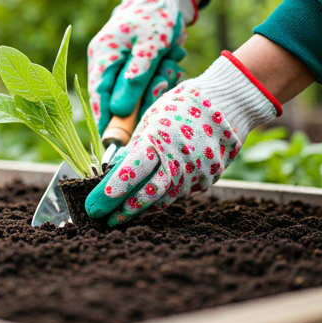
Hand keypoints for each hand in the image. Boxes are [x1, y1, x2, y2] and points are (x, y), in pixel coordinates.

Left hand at [86, 52, 281, 225]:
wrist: (227, 103)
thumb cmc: (181, 106)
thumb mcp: (151, 120)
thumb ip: (136, 148)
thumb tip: (116, 171)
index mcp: (159, 140)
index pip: (130, 173)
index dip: (110, 192)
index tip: (94, 205)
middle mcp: (178, 160)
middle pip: (146, 194)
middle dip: (122, 209)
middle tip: (103, 219)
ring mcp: (195, 173)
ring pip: (163, 199)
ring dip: (140, 210)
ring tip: (120, 216)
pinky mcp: (206, 179)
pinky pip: (178, 194)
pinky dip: (159, 201)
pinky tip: (145, 205)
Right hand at [88, 0, 197, 134]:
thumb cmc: (157, 16)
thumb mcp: (150, 46)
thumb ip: (135, 77)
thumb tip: (120, 110)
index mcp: (103, 54)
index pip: (98, 94)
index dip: (104, 119)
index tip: (113, 141)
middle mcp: (105, 61)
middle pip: (116, 97)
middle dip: (142, 96)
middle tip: (163, 79)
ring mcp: (117, 64)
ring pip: (133, 92)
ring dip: (155, 83)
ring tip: (170, 61)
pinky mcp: (130, 66)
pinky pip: (142, 84)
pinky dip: (159, 78)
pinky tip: (169, 61)